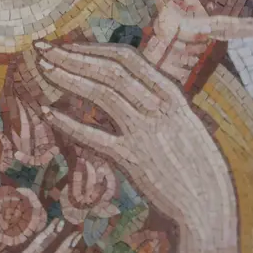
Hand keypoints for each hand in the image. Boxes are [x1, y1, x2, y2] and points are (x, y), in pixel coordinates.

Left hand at [35, 42, 238, 252]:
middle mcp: (159, 107)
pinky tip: (48, 111)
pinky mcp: (133, 160)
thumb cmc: (196, 165)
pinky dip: (69, 123)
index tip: (69, 45)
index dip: (94, 47)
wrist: (209, 207)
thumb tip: (123, 83)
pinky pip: (94, 136)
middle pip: (109, 69)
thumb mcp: (183, 122)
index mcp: (172, 93)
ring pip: (101, 93)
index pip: (127, 57)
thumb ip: (156, 101)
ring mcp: (146, 132)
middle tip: (44, 48)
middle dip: (73, 55)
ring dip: (68, 77)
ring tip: (43, 68)